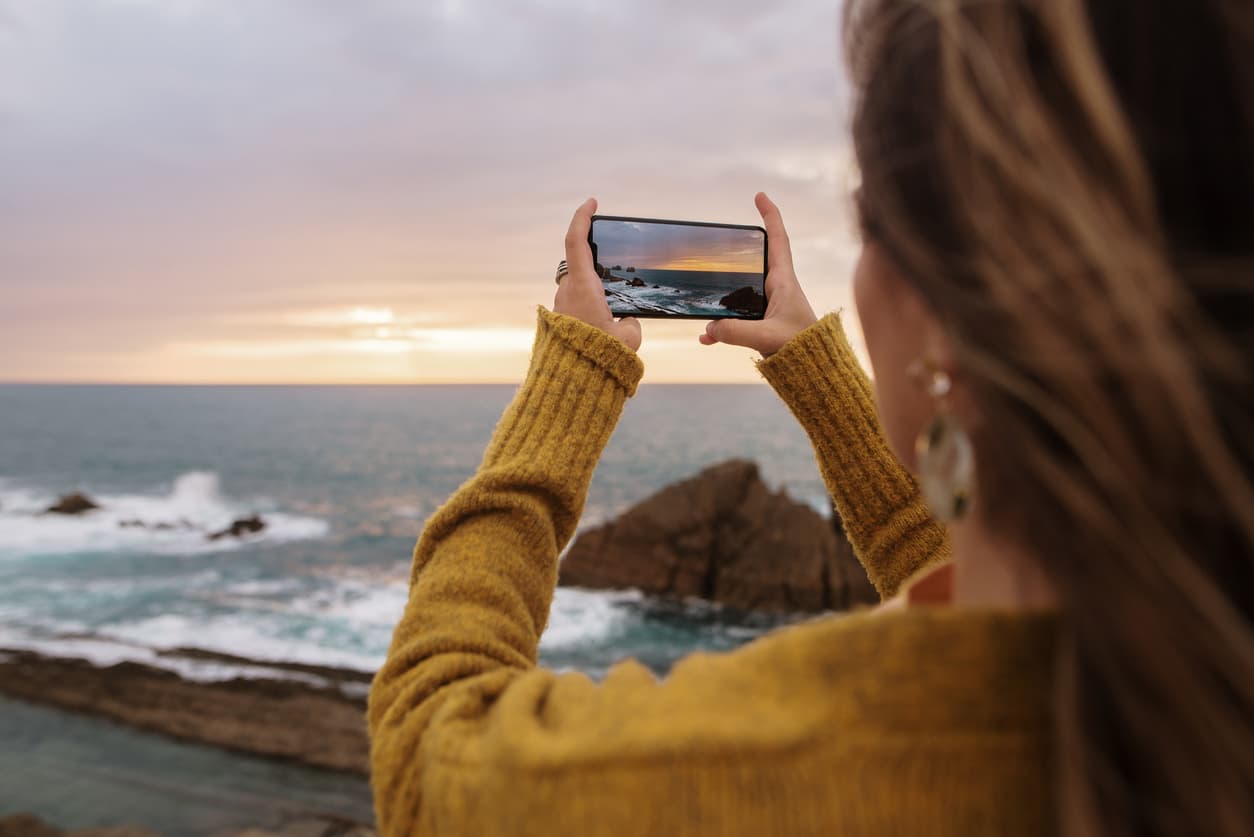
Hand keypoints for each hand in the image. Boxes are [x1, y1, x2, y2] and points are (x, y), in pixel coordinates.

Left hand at [554, 198, 641, 351]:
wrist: (574, 384)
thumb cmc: (601, 357)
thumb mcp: (628, 337)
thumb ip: (630, 324)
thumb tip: (626, 322)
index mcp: (583, 286)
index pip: (576, 241)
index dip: (582, 217)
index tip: (592, 203)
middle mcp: (567, 293)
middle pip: (579, 267)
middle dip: (597, 269)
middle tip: (617, 277)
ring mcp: (561, 308)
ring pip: (579, 290)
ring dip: (595, 296)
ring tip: (615, 315)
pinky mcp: (559, 324)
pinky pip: (576, 309)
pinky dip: (590, 312)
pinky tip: (606, 330)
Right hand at [698, 192, 817, 356]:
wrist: (816, 372)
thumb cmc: (803, 350)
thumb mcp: (768, 338)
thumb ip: (737, 332)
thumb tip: (710, 327)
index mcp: (784, 282)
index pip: (778, 240)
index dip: (771, 215)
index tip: (760, 195)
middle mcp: (778, 290)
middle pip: (757, 259)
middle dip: (741, 248)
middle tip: (725, 237)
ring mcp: (770, 307)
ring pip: (742, 291)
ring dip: (724, 293)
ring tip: (703, 294)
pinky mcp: (764, 326)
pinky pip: (737, 320)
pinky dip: (721, 328)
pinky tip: (706, 338)